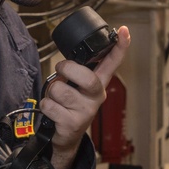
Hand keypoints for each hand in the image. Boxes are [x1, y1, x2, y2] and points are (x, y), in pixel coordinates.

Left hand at [41, 26, 131, 168]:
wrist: (65, 137)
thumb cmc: (70, 107)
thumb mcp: (78, 89)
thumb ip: (77, 73)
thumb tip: (67, 62)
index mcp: (99, 84)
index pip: (112, 63)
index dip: (119, 46)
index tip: (122, 30)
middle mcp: (96, 97)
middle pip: (86, 76)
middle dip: (66, 69)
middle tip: (60, 72)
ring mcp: (86, 112)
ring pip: (60, 90)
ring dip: (51, 92)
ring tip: (56, 99)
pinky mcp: (72, 124)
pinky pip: (50, 105)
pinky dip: (46, 106)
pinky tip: (53, 112)